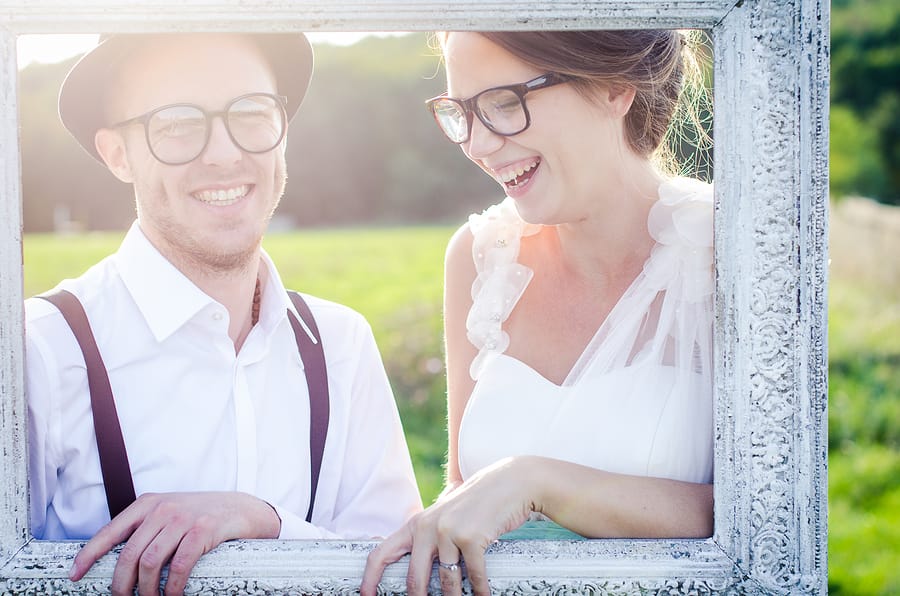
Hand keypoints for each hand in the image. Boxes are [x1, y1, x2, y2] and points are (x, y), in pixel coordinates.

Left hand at [68, 491, 280, 595]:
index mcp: (148, 504)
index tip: (74, 575)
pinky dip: (172, 586)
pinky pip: (178, 565)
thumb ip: (146, 528)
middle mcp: (162, 509)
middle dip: (121, 584)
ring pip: (150, 562)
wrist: (241, 509)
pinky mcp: (203, 530)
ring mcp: (183, 518)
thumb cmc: (200, 516)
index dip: (89, 555)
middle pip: (129, 554)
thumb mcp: (169, 513)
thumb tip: (117, 561)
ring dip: (146, 590)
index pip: (110, 531)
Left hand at [361, 457, 536, 595]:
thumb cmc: (479, 503)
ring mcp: (449, 532)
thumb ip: (431, 534)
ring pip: (446, 582)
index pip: (382, 553)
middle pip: (414, 579)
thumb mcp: (447, 515)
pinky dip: (480, 592)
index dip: (369, 579)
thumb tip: (419, 563)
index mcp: (417, 524)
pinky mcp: (472, 538)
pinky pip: (473, 577)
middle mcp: (428, 527)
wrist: (511, 482)